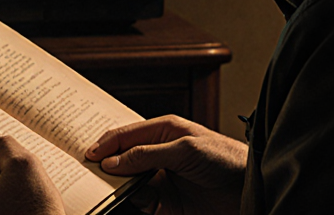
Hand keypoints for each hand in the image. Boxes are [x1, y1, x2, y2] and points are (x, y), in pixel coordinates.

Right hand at [86, 115, 245, 214]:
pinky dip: (132, 202)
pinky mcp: (167, 203)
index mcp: (164, 131)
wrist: (248, 189)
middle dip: (105, 165)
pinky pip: (141, 202)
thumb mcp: (184, 150)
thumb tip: (113, 162)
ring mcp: (162, 178)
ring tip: (103, 189)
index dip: (105, 144)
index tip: (86, 156)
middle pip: (122, 159)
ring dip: (117, 186)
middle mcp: (159, 153)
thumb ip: (147, 154)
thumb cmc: (225, 158)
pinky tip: (131, 201)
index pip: (126, 134)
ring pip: (128, 182)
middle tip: (85, 173)